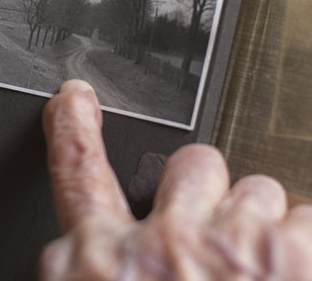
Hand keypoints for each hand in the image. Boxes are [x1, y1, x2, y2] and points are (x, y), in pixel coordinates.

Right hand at [40, 79, 311, 279]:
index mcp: (100, 265)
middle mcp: (160, 246)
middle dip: (200, 195)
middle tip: (205, 246)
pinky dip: (300, 246)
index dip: (75, 129)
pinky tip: (285, 275)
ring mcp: (229, 246)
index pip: (78, 173)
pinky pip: (305, 219)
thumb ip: (83, 265)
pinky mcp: (290, 256)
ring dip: (252, 227)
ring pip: (254, 191)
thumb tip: (78, 248)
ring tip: (248, 273)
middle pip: (189, 166)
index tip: (74, 101)